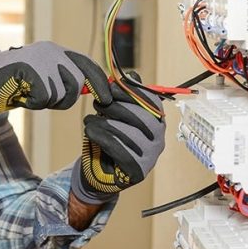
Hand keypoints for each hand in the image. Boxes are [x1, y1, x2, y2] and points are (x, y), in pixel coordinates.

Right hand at [0, 41, 111, 118]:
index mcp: (54, 50)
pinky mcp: (32, 73)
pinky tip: (21, 94)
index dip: (100, 82)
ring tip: (28, 92)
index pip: (87, 64)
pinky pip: (45, 100)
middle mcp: (51, 52)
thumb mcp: (42, 76)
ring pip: (62, 94)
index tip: (108, 97)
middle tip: (44, 98)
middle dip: (66, 97)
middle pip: (77, 83)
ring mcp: (42, 62)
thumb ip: (64, 79)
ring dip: (47, 101)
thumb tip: (91, 89)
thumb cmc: (11, 82)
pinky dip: (34, 103)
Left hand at [71, 74, 165, 204]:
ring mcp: (150, 157)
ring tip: (89, 120)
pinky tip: (89, 131)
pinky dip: (102, 137)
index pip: (151, 103)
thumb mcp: (116, 115)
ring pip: (128, 133)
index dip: (131, 92)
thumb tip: (132, 75)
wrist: (100, 172)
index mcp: (157, 122)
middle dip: (116, 107)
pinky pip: (119, 150)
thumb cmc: (110, 139)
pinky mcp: (137, 171)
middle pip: (141, 117)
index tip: (111, 88)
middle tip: (97, 104)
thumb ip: (125, 97)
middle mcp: (158, 139)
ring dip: (104, 122)